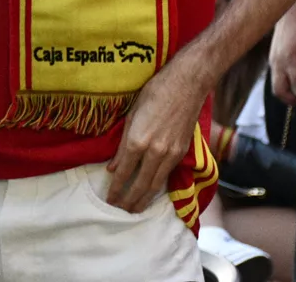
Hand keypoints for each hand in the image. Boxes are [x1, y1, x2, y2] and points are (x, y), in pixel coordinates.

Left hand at [105, 57, 207, 211]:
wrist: (187, 84)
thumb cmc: (154, 92)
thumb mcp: (131, 115)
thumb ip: (122, 145)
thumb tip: (112, 167)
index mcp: (138, 140)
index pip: (124, 173)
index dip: (116, 188)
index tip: (109, 199)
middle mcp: (155, 151)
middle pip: (141, 184)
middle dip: (129, 200)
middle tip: (120, 211)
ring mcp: (171, 154)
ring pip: (156, 184)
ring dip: (144, 199)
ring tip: (134, 209)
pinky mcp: (182, 152)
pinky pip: (167, 175)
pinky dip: (158, 187)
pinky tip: (152, 192)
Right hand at [270, 5, 295, 113]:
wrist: (289, 14)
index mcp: (291, 59)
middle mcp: (279, 63)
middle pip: (280, 90)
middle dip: (291, 101)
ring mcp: (274, 62)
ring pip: (276, 86)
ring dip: (287, 94)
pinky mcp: (272, 60)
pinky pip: (276, 78)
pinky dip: (284, 84)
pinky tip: (295, 82)